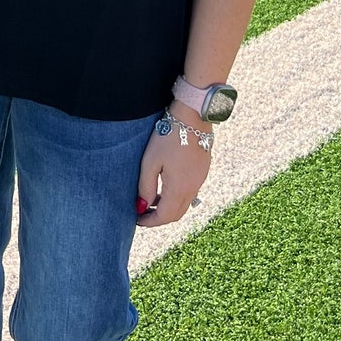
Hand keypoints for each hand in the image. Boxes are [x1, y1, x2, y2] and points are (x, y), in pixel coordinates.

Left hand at [135, 106, 211, 226]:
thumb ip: (146, 186)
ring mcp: (200, 180)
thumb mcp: (150, 162)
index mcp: (178, 188)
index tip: (137, 220)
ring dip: (168, 208)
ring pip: (184, 205)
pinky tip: (165, 187)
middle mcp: (193, 188)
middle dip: (159, 218)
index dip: (150, 222)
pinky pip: (190, 193)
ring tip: (151, 200)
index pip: (164, 216)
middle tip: (143, 214)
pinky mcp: (203, 172)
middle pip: (176, 214)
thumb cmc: (168, 137)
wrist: (192, 118)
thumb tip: (142, 206)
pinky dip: (177, 197)